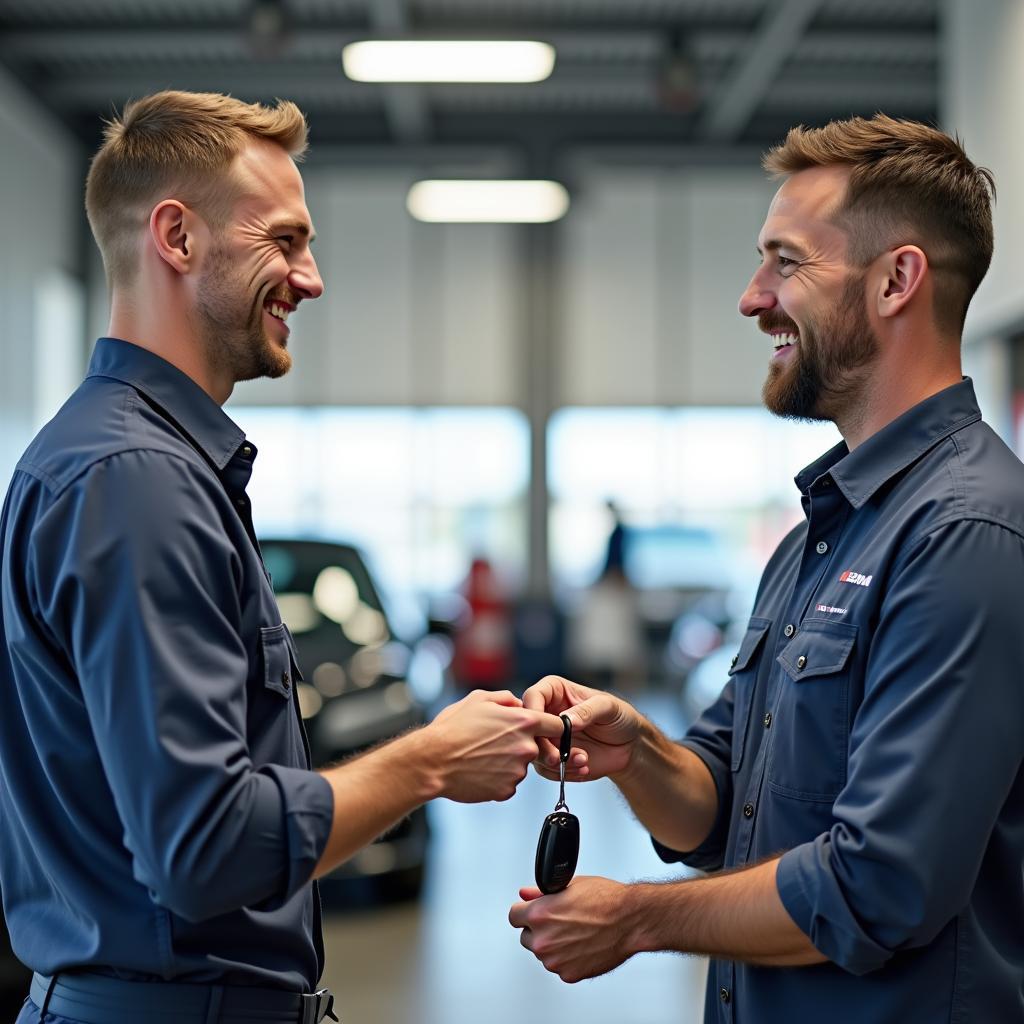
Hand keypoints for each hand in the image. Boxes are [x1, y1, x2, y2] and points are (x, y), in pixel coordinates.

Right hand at [425, 689, 565, 802]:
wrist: (432, 761)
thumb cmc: (453, 728)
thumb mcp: (479, 699)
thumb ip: (506, 699)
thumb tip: (519, 703)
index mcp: (524, 722)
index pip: (557, 724)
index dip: (554, 726)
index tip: (549, 730)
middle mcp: (526, 747)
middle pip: (537, 746)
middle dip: (520, 744)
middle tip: (494, 742)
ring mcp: (518, 771)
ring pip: (521, 765)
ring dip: (508, 762)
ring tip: (481, 756)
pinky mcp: (507, 790)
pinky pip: (509, 783)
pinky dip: (498, 778)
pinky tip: (479, 770)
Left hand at [509, 876, 638, 982]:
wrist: (630, 920)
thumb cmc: (606, 900)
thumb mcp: (570, 885)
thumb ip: (540, 892)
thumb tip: (525, 893)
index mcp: (539, 915)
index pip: (514, 916)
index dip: (525, 911)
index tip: (532, 911)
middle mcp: (543, 940)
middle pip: (526, 936)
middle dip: (538, 929)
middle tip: (560, 921)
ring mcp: (555, 960)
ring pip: (543, 953)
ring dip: (553, 945)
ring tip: (576, 931)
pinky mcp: (568, 975)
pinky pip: (559, 966)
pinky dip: (567, 958)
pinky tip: (582, 944)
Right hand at [522, 675, 642, 781]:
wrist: (629, 746)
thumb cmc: (619, 717)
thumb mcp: (607, 707)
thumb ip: (587, 711)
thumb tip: (567, 720)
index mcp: (554, 691)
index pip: (532, 697)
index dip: (533, 713)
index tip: (544, 729)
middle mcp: (547, 714)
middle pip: (528, 729)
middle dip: (542, 745)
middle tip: (558, 757)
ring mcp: (548, 737)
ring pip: (535, 751)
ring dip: (556, 762)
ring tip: (583, 761)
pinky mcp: (553, 758)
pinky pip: (546, 769)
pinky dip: (563, 772)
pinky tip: (583, 768)